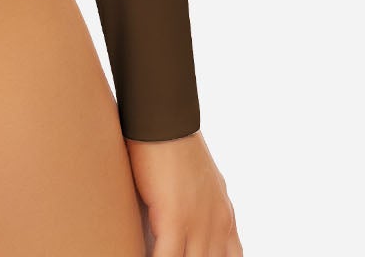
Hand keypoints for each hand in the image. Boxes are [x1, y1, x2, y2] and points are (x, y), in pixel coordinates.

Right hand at [126, 130, 241, 256]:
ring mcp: (200, 225)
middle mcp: (218, 224)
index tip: (195, 254)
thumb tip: (187, 218)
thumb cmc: (174, 143)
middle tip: (176, 253)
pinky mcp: (176, 220)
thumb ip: (204, 206)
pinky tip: (139, 254)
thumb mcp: (203, 180)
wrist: (164, 120)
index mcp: (225, 216)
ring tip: (147, 254)